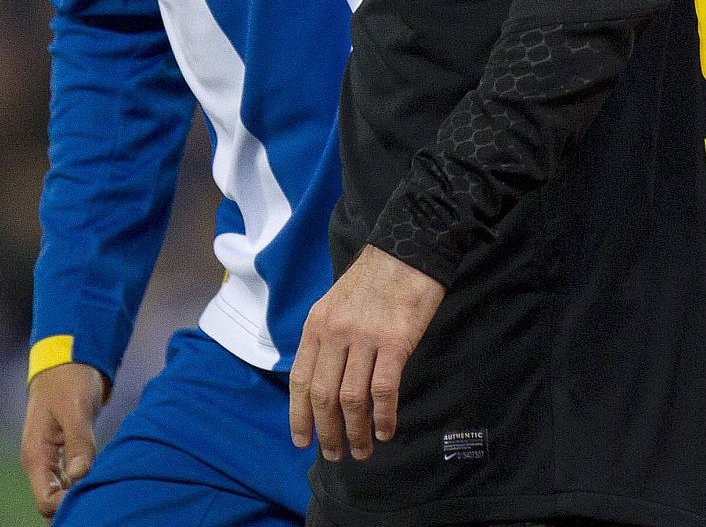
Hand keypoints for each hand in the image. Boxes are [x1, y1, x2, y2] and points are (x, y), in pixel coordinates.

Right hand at [21, 362, 108, 518]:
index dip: (65, 507)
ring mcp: (51, 458)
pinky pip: (70, 479)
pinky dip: (83, 483)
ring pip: (62, 492)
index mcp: (36, 454)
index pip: (45, 501)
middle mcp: (41, 461)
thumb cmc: (69, 379)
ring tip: (104, 493)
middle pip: (53, 501)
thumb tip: (81, 477)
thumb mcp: (75, 408)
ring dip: (79, 495)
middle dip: (73, 506)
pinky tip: (102, 480)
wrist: (67, 358)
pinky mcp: (63, 452)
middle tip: (101, 501)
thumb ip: (78, 442)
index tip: (91, 498)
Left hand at [289, 244, 444, 462]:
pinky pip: (383, 390)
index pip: (300, 378)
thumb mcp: (335, 304)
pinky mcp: (395, 341)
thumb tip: (321, 384)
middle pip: (323, 395)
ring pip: (351, 398)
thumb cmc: (372, 280)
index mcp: (317, 324)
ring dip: (355, 431)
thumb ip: (325, 339)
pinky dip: (383, 416)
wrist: (406, 251)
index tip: (302, 441)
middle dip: (327, 432)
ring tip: (361, 450)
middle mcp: (335, 332)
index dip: (299, 414)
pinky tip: (385, 430)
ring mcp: (364, 337)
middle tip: (335, 454)